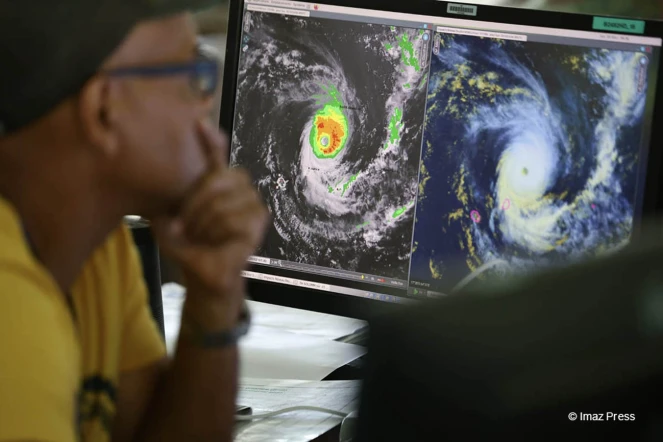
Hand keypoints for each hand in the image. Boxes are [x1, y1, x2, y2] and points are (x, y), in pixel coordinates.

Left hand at [152, 120, 268, 309]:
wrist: (202, 274)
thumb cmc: (187, 246)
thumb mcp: (170, 219)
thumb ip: (171, 198)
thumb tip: (168, 182)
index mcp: (215, 183)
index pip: (216, 154)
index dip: (210, 139)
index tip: (199, 122)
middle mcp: (237, 187)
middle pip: (218, 177)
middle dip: (196, 204)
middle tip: (185, 226)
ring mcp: (252, 202)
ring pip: (223, 201)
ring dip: (204, 224)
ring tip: (200, 237)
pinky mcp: (259, 220)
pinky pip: (234, 218)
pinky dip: (218, 233)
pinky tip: (217, 242)